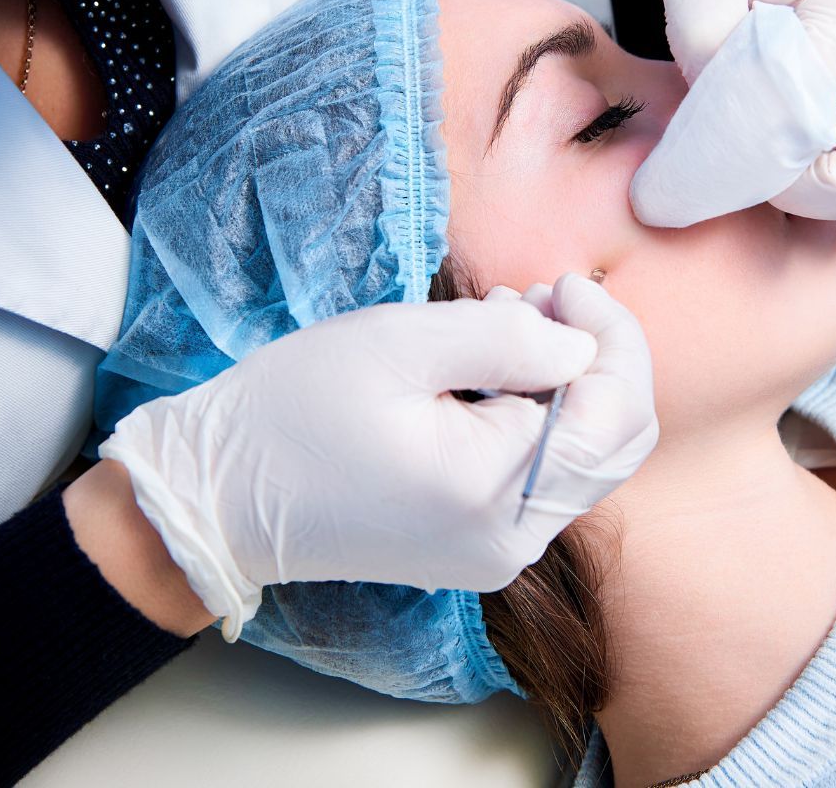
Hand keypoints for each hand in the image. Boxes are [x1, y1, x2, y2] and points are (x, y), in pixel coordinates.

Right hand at [99, 274, 656, 638]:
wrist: (221, 495)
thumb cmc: (294, 409)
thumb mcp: (400, 344)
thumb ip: (509, 339)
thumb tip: (583, 347)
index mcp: (495, 494)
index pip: (613, 412)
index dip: (611, 337)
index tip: (565, 285)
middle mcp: (512, 540)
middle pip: (614, 441)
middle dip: (596, 357)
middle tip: (544, 300)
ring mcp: (497, 551)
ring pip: (585, 457)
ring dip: (567, 383)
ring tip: (511, 324)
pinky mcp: (478, 545)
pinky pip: (543, 475)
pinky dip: (539, 415)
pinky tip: (495, 372)